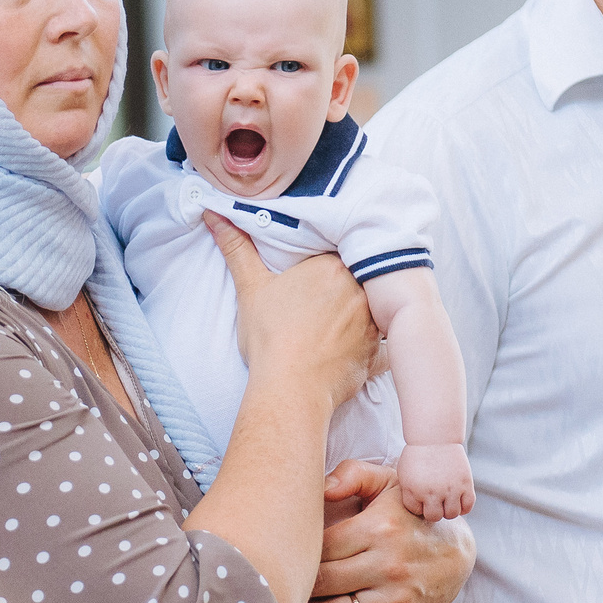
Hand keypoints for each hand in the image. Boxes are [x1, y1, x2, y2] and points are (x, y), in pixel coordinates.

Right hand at [203, 211, 377, 411]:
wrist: (289, 388)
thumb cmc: (269, 339)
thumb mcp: (250, 289)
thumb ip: (237, 249)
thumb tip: (215, 214)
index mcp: (331, 267)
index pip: (336, 254)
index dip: (325, 265)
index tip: (314, 278)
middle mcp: (359, 289)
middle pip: (357, 278)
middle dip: (346, 286)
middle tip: (323, 303)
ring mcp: (373, 322)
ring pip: (374, 308)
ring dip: (363, 313)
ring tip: (339, 325)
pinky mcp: (378, 352)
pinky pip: (386, 345)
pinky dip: (376, 347)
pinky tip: (358, 351)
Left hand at [294, 460, 472, 602]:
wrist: (457, 552)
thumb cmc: (409, 512)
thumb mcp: (388, 481)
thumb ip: (352, 475)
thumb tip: (320, 488)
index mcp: (378, 529)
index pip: (320, 546)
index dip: (295, 551)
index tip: (279, 551)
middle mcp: (389, 567)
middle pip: (321, 583)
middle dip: (292, 585)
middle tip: (271, 583)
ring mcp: (396, 601)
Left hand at [395, 443, 474, 520]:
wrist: (435, 437)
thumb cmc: (417, 454)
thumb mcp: (404, 474)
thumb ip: (409, 493)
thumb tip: (418, 509)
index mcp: (415, 490)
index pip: (416, 512)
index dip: (418, 506)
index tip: (420, 497)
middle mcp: (433, 492)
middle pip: (434, 516)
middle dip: (433, 511)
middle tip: (434, 501)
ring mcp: (451, 489)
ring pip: (452, 514)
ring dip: (448, 510)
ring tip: (445, 501)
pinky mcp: (465, 484)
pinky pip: (467, 506)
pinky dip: (463, 508)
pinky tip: (457, 501)